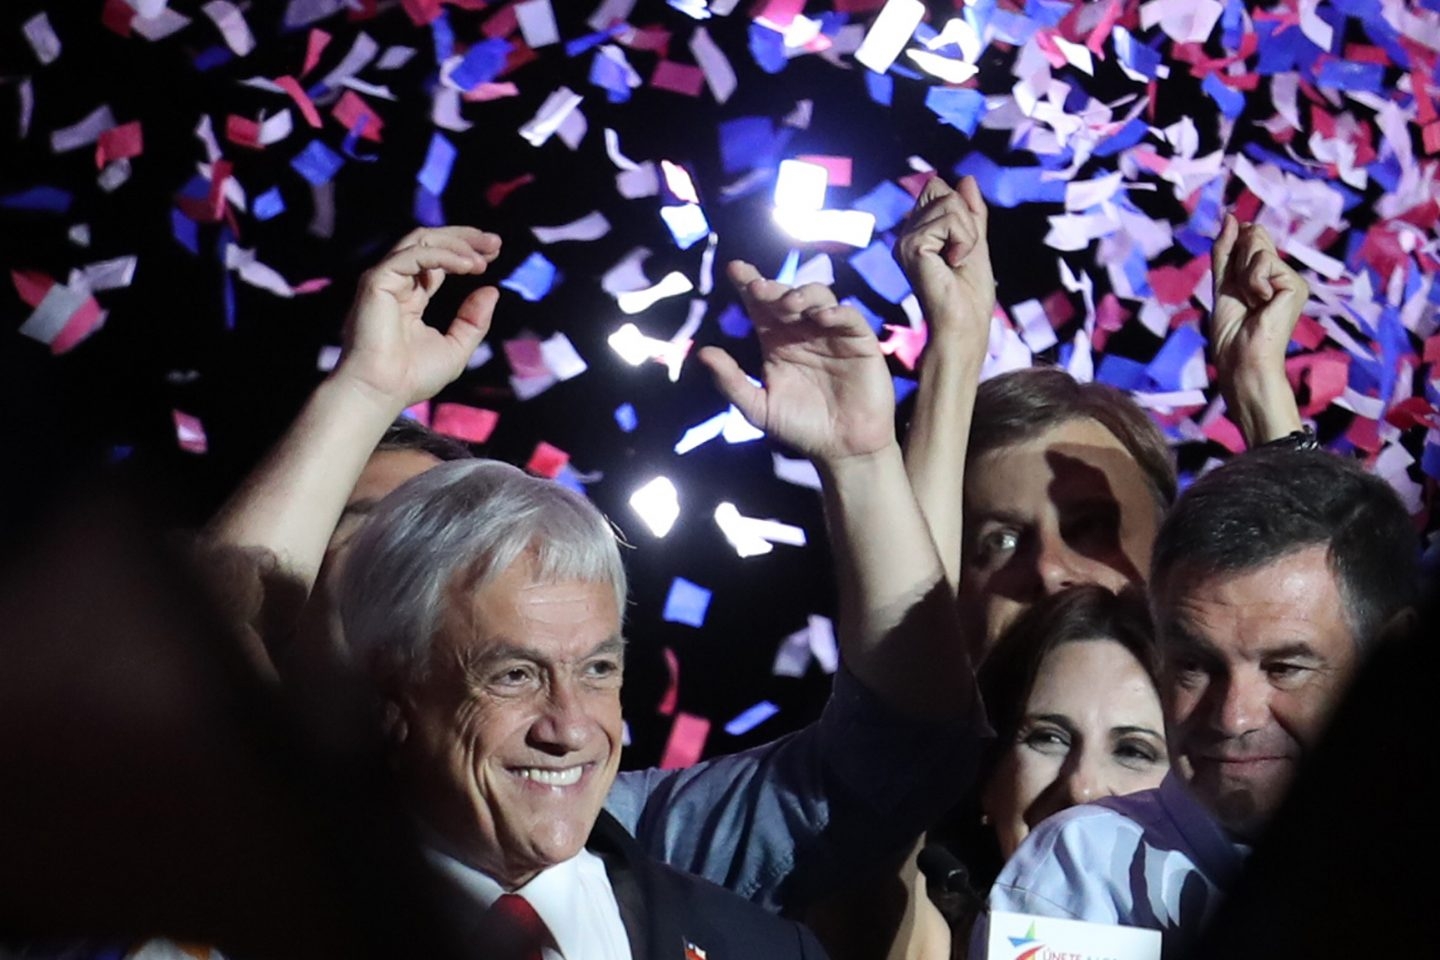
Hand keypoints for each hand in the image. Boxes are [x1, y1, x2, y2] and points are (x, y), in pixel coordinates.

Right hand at [335, 226, 501, 410]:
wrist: (382, 391)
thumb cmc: (412, 377)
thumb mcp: (456, 347)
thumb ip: (473, 320)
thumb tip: (492, 290)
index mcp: (410, 297)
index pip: (437, 261)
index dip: (465, 251)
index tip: (493, 252)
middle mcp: (396, 283)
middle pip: (430, 242)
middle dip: (464, 237)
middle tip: (494, 242)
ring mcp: (384, 279)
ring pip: (421, 241)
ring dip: (456, 243)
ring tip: (484, 257)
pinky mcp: (377, 280)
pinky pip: (414, 256)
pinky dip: (443, 256)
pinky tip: (467, 265)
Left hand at [699, 262, 895, 464]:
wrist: (841, 450)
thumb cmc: (800, 427)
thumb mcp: (758, 408)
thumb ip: (731, 381)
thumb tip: (703, 352)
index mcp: (776, 341)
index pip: (760, 306)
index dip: (749, 284)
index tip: (735, 269)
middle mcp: (803, 331)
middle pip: (787, 296)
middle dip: (773, 288)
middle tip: (759, 289)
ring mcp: (832, 333)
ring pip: (819, 297)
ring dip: (803, 294)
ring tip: (789, 303)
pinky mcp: (860, 342)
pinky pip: (849, 318)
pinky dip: (837, 312)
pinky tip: (822, 317)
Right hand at [893, 175, 993, 349]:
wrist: (965, 323)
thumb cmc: (970, 294)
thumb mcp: (976, 242)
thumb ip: (970, 212)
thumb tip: (966, 178)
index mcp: (917, 233)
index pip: (938, 189)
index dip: (961, 210)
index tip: (963, 246)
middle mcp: (905, 235)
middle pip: (940, 188)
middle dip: (963, 217)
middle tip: (961, 252)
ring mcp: (905, 240)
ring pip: (948, 202)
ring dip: (967, 232)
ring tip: (958, 260)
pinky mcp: (911, 247)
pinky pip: (949, 220)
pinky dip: (963, 240)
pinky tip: (954, 264)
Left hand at [1209, 214, 1307, 395]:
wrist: (1239, 358)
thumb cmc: (1230, 330)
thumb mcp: (1222, 282)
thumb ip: (1226, 250)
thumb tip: (1231, 216)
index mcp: (1266, 274)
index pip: (1248, 237)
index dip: (1233, 250)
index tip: (1233, 280)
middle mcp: (1283, 273)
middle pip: (1253, 236)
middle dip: (1236, 265)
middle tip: (1243, 297)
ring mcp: (1291, 279)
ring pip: (1257, 247)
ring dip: (1243, 277)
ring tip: (1251, 303)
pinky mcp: (1296, 285)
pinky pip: (1263, 262)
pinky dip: (1252, 284)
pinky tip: (1261, 305)